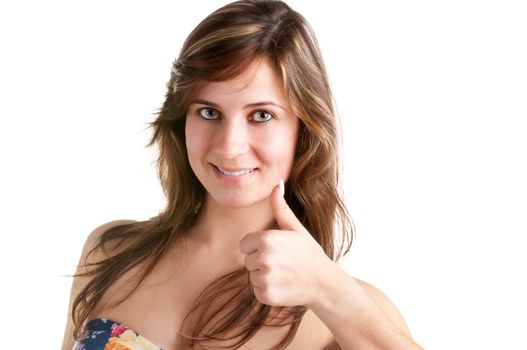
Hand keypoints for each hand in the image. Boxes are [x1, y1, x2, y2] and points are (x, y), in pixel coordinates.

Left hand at [239, 180, 332, 306]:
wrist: (323, 282)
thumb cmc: (308, 252)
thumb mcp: (295, 228)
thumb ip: (280, 207)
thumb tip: (277, 184)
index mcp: (266, 239)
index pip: (245, 244)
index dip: (258, 246)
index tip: (276, 249)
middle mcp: (263, 259)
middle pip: (247, 260)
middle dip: (261, 261)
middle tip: (282, 261)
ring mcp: (264, 278)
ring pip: (251, 275)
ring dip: (264, 275)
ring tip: (284, 273)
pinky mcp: (266, 295)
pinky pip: (257, 290)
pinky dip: (267, 290)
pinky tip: (283, 285)